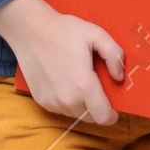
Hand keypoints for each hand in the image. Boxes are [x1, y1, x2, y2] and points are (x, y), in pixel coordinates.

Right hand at [0, 0, 124, 122]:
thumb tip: (119, 77)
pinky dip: (66, 102)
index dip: (112, 114)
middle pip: (91, 118)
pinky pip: (60, 109)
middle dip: (97, 108)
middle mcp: (68, 100)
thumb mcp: (96, 34)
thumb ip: (114, 55)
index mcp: (84, 86)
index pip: (104, 117)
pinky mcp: (41, 101)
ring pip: (75, 115)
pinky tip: (64, 83)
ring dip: (81, 106)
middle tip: (95, 88)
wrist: (30, 31)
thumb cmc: (64, 30)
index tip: (113, 105)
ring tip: (78, 83)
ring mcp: (52, 102)